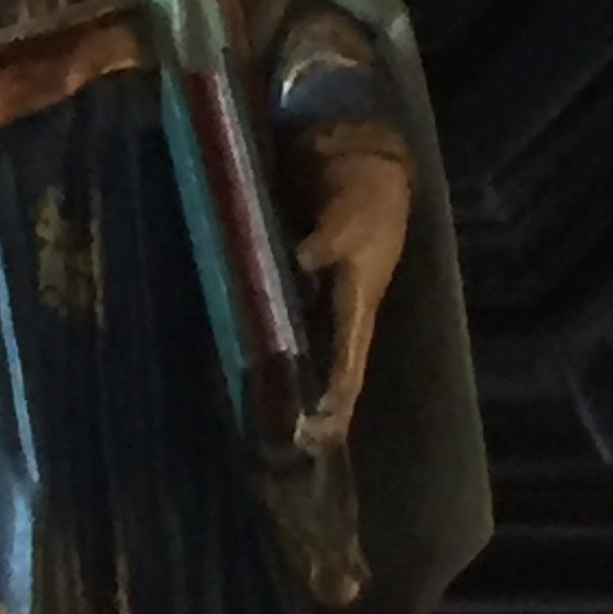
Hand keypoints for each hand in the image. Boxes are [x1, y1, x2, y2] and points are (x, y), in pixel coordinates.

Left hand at [292, 148, 411, 453]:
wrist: (363, 168)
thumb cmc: (363, 195)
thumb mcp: (349, 215)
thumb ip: (326, 241)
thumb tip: (301, 262)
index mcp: (358, 304)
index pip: (348, 363)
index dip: (336, 399)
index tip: (320, 431)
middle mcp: (341, 313)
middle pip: (330, 372)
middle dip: (316, 410)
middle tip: (294, 445)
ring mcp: (322, 303)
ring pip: (309, 356)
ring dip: (293, 387)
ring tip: (271, 424)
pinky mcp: (302, 287)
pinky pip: (287, 327)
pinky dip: (273, 349)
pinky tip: (249, 368)